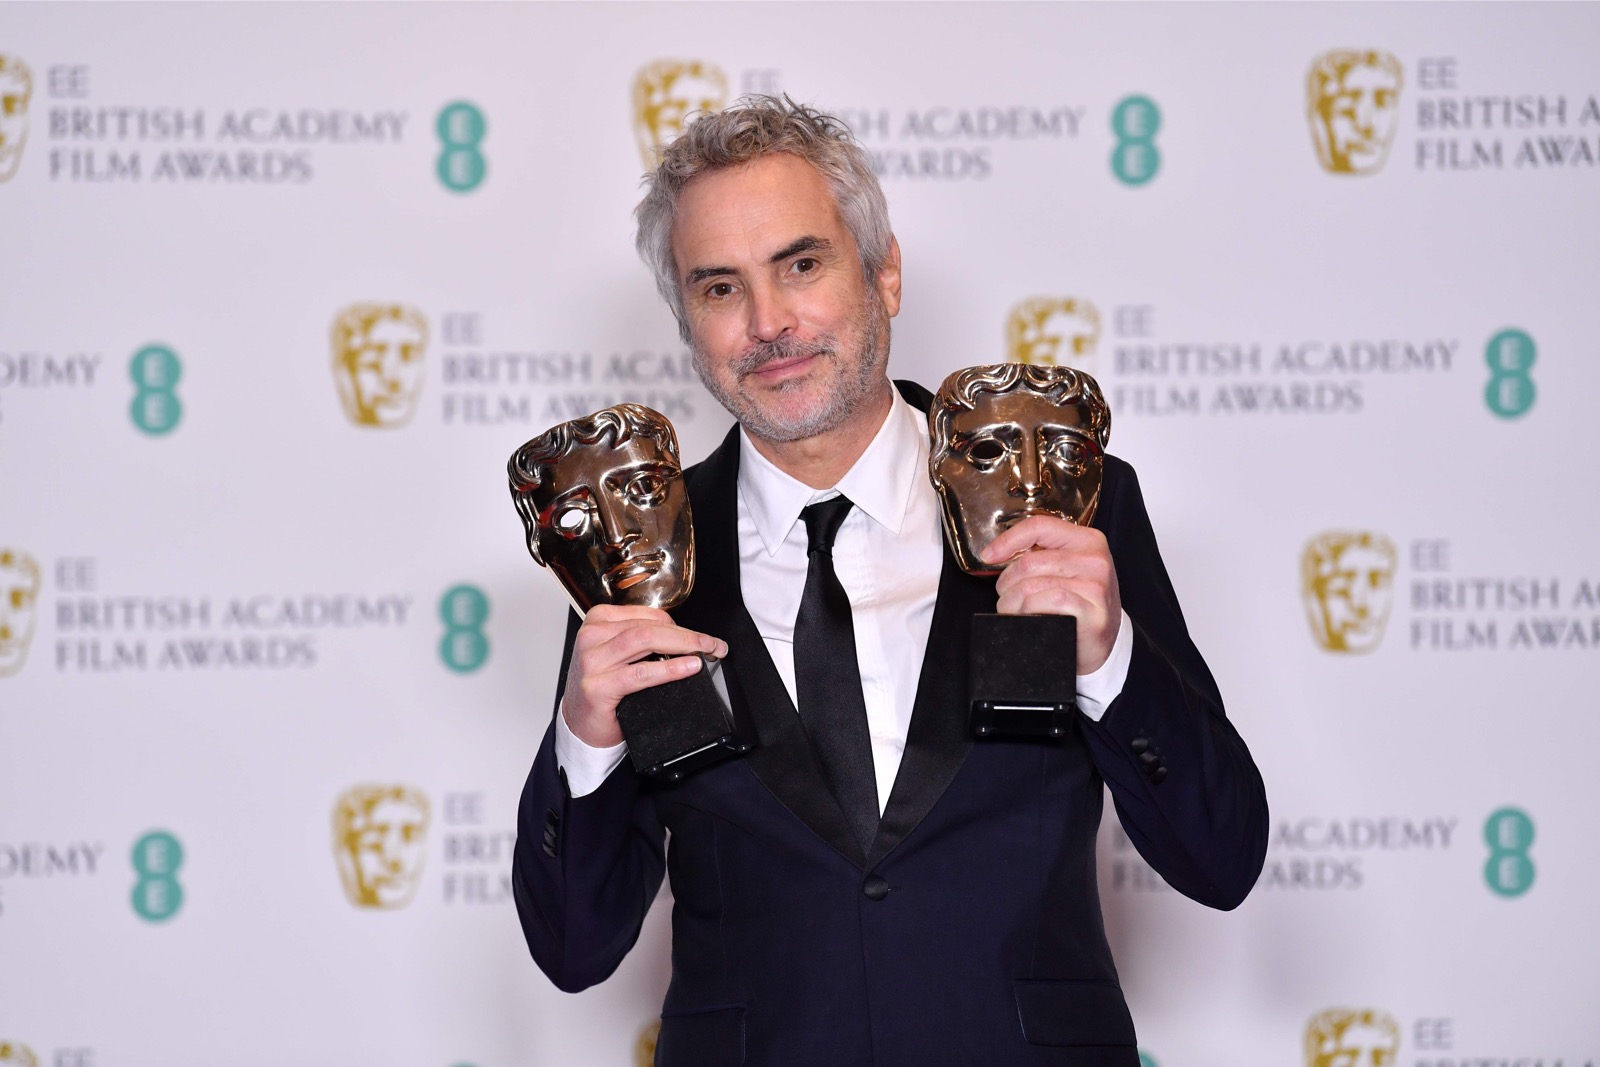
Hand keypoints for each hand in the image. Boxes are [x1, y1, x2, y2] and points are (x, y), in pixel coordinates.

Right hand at [560, 604, 728, 747]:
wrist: (580, 727)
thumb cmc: (602, 690)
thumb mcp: (619, 655)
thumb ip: (643, 642)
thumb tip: (686, 639)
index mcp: (598, 622)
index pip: (649, 615)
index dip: (682, 624)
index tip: (704, 637)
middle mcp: (592, 637)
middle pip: (650, 627)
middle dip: (689, 635)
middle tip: (713, 645)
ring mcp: (592, 661)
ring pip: (645, 641)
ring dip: (683, 645)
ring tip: (705, 653)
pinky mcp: (597, 687)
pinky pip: (641, 673)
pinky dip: (669, 669)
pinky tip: (688, 667)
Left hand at [981, 515, 1120, 673]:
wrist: (1106, 644)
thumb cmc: (1079, 605)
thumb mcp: (1066, 570)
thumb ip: (1040, 555)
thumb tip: (994, 553)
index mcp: (1087, 540)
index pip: (1039, 526)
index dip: (1007, 540)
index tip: (988, 556)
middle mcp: (1095, 559)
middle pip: (1028, 562)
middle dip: (1006, 584)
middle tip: (1007, 599)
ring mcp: (1096, 586)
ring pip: (1031, 586)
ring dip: (1012, 603)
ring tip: (1016, 612)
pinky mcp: (1092, 612)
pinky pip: (1046, 603)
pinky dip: (1030, 613)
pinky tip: (1032, 620)